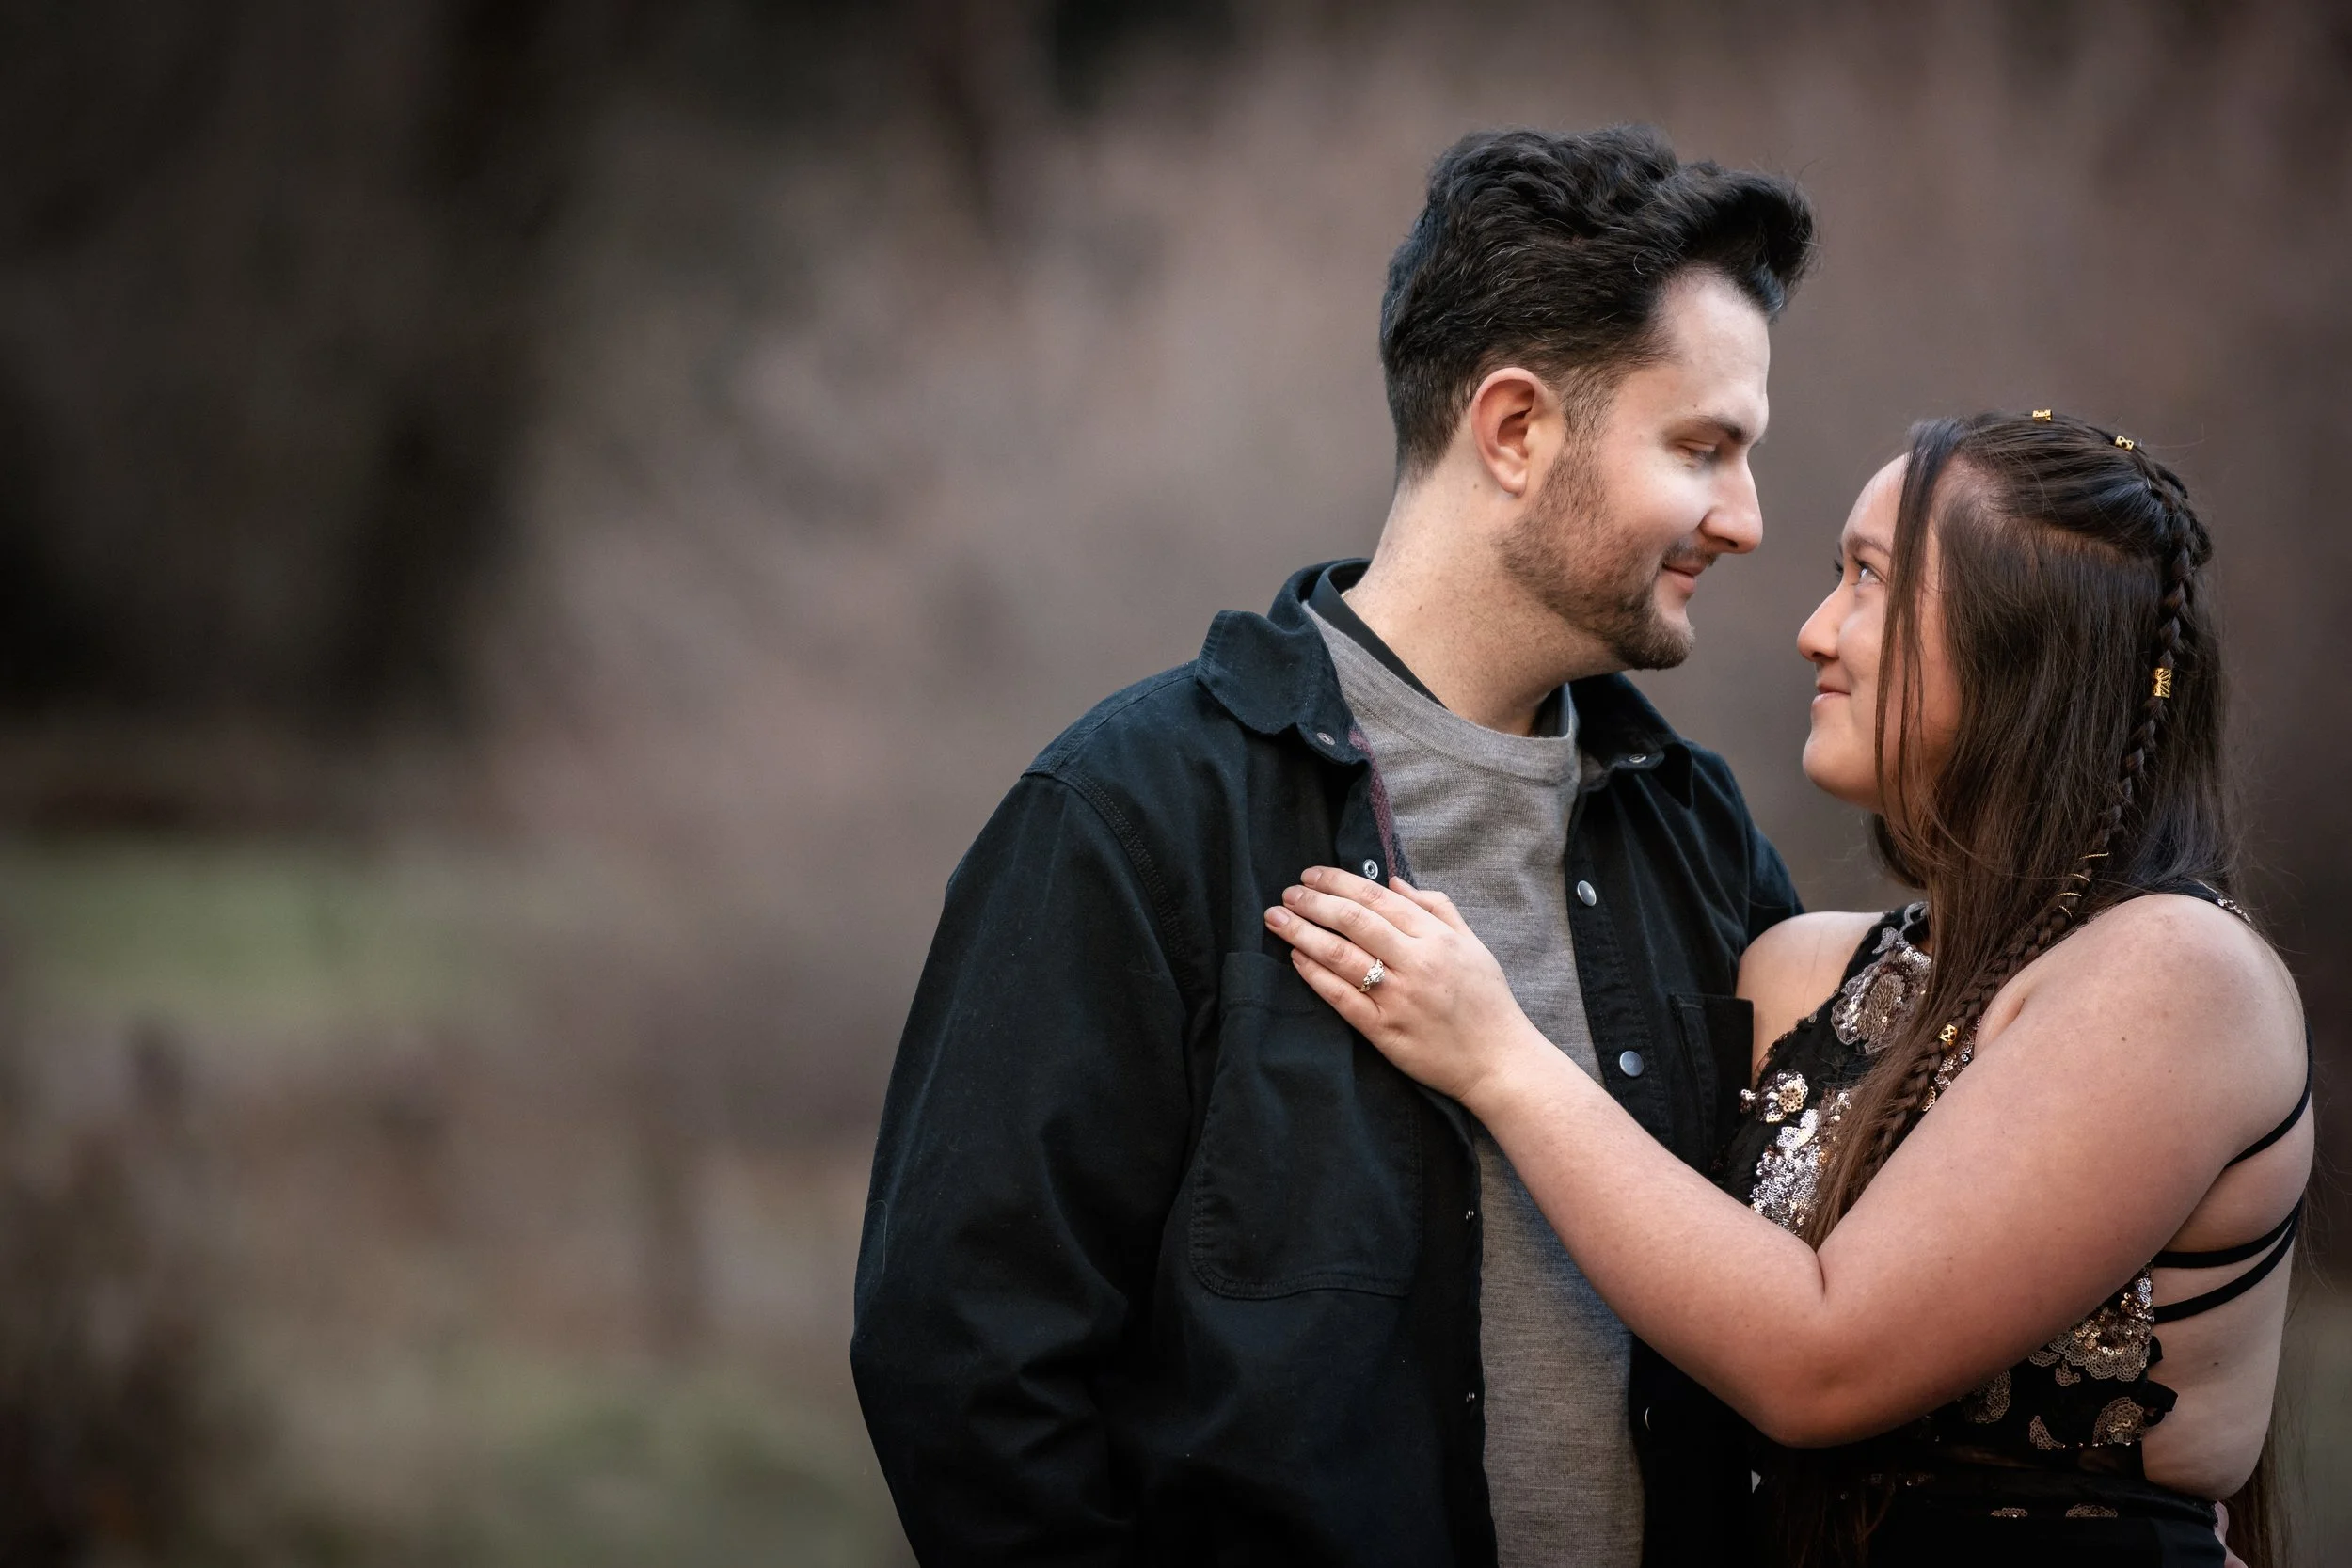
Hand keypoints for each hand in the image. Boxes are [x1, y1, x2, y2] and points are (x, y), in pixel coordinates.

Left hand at [1263, 866, 1548, 1107]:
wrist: (1499, 1062)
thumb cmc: (1487, 1002)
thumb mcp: (1472, 944)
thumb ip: (1436, 907)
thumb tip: (1393, 880)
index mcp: (1437, 938)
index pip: (1378, 898)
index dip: (1338, 882)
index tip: (1310, 875)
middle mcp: (1417, 963)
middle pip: (1354, 921)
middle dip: (1313, 902)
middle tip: (1286, 894)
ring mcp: (1399, 998)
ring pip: (1341, 956)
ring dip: (1303, 933)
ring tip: (1276, 919)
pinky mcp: (1385, 1031)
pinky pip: (1342, 998)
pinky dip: (1315, 975)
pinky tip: (1296, 958)